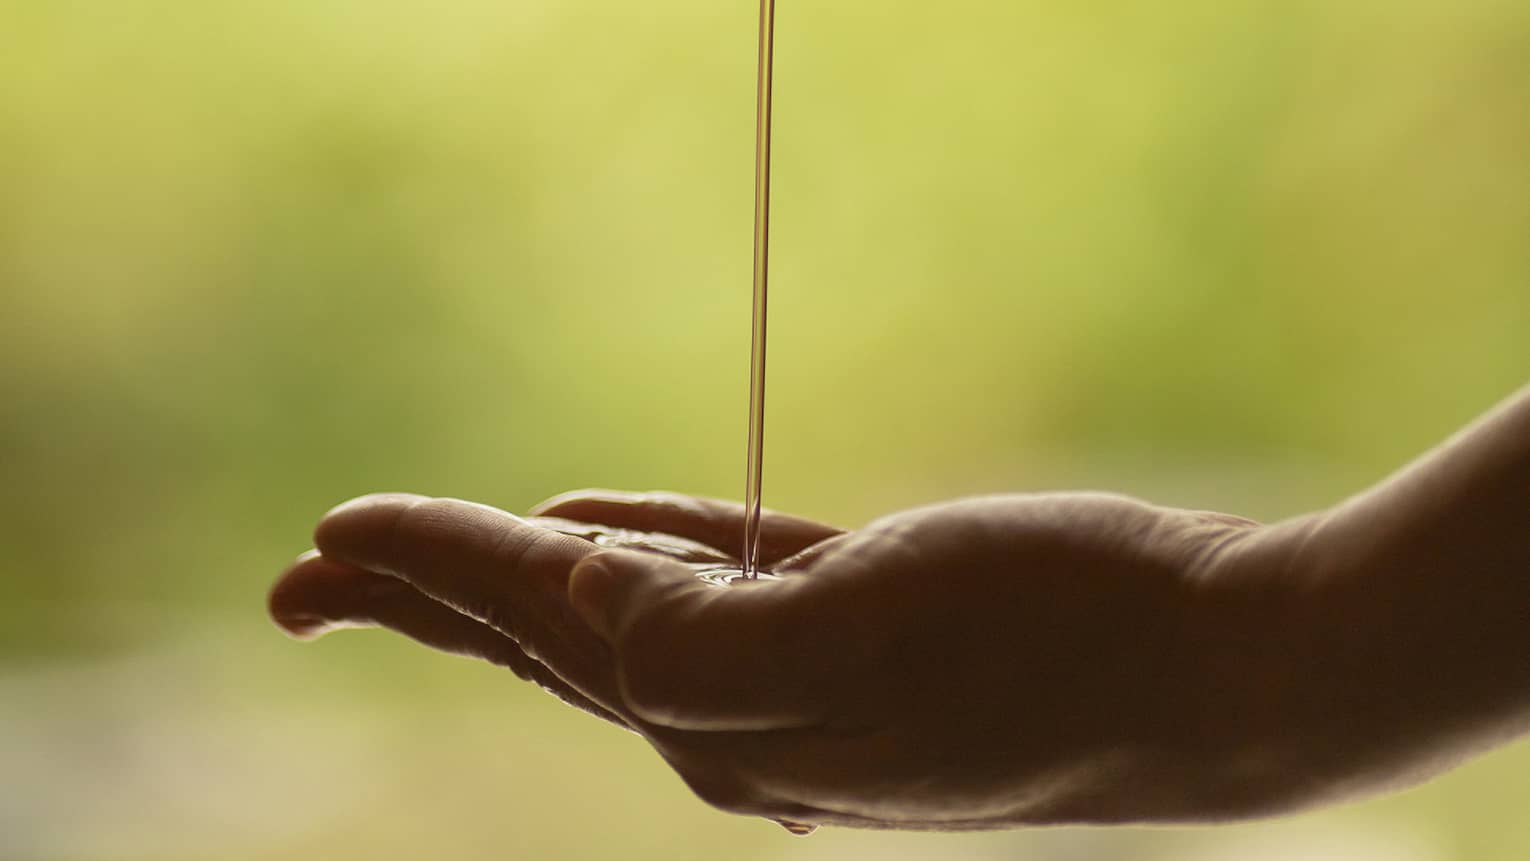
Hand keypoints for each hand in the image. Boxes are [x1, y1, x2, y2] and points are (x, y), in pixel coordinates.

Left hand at [269, 488, 1310, 828]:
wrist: (1225, 677)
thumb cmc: (1052, 645)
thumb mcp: (853, 636)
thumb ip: (685, 632)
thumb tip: (570, 590)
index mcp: (721, 725)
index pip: (533, 633)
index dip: (421, 573)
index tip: (322, 536)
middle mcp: (746, 720)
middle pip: (545, 643)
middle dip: (422, 601)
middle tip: (304, 573)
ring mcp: (806, 681)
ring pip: (621, 615)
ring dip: (514, 581)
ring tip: (424, 555)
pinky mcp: (867, 629)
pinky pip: (720, 586)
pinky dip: (647, 556)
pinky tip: (596, 532)